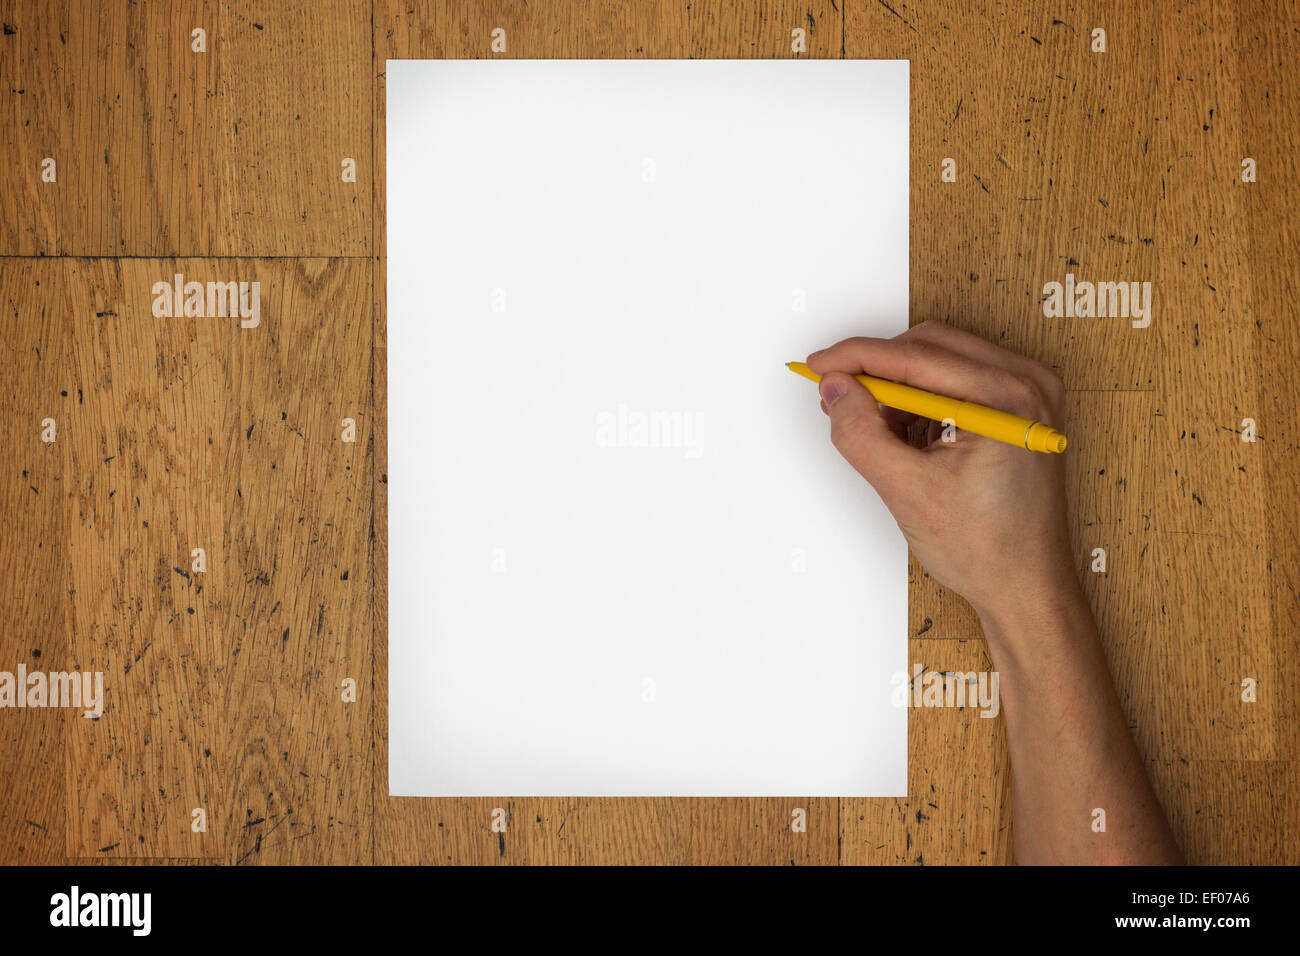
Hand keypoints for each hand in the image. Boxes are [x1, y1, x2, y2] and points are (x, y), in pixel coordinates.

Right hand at [807, 321, 1077, 631]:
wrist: (1026, 587)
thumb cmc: (988, 549)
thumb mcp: (907, 491)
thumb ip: (861, 434)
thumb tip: (836, 389)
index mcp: (1008, 399)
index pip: (915, 357)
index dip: (857, 357)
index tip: (819, 365)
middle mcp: (1027, 385)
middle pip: (929, 346)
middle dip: (876, 370)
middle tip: (838, 398)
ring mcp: (1029, 394)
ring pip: (940, 360)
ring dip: (898, 387)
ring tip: (877, 432)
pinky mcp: (1019, 409)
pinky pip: (957, 380)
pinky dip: (922, 400)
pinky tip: (906, 437)